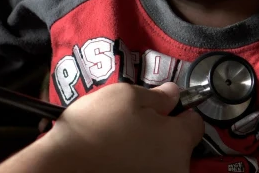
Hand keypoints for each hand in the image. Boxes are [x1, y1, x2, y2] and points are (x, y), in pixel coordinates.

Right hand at [41, 82, 203, 171]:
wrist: (63, 165)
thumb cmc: (95, 129)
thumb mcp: (126, 95)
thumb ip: (158, 95)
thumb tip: (174, 94)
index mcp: (178, 141)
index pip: (195, 122)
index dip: (180, 109)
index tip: (165, 106)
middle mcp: (175, 169)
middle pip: (179, 144)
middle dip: (163, 132)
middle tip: (135, 122)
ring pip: (162, 160)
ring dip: (150, 150)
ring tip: (121, 140)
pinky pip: (147, 170)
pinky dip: (137, 164)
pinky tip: (117, 157)